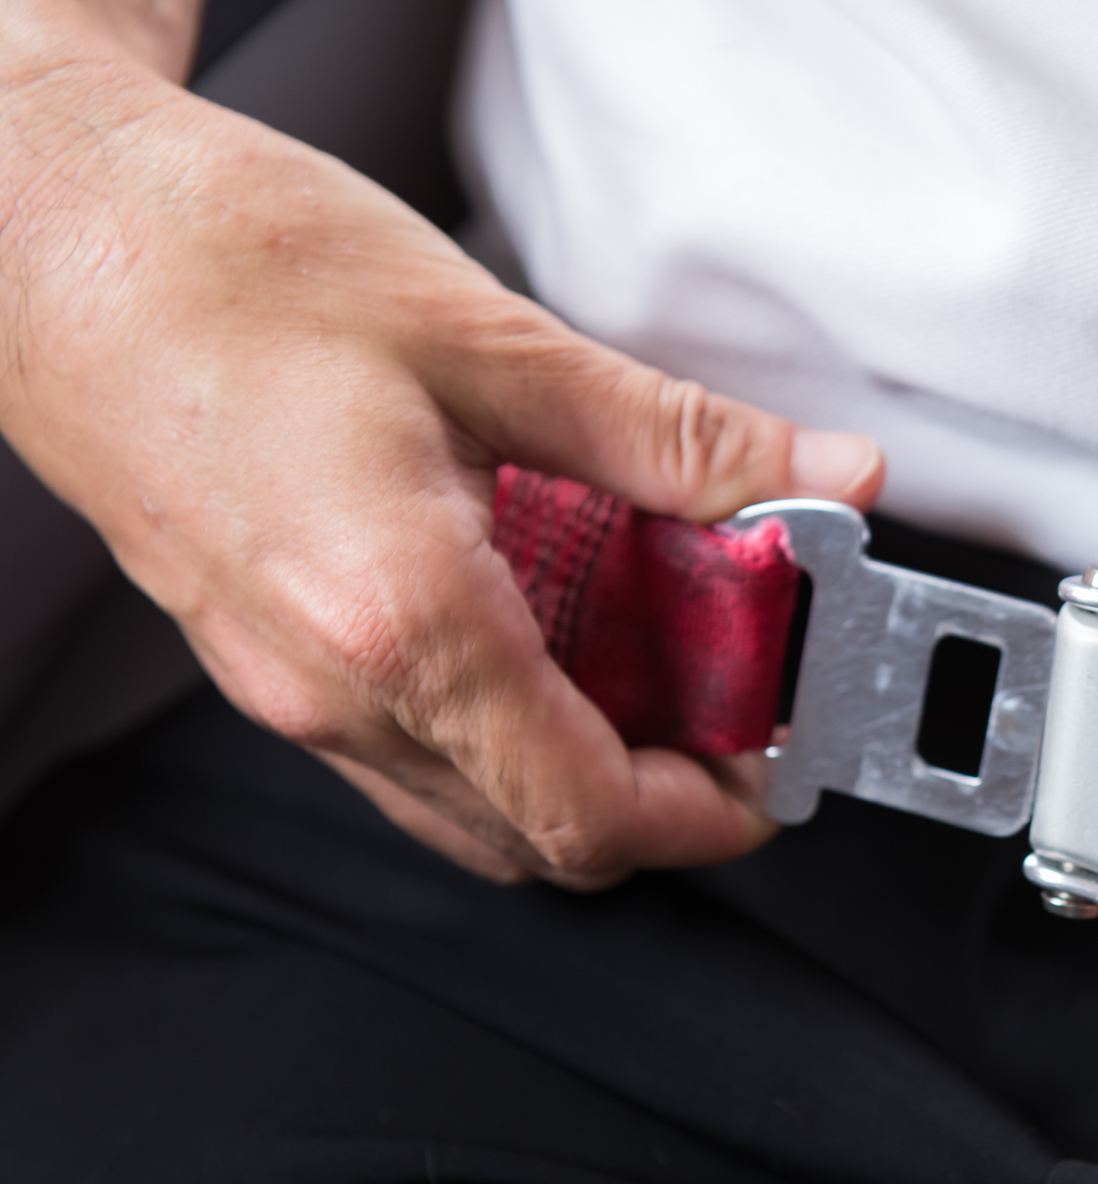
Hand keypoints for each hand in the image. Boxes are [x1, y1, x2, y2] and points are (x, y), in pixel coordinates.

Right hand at [0, 6, 880, 885]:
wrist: (40, 228)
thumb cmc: (220, 262)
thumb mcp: (494, 341)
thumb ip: (677, 439)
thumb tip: (818, 482)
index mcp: (400, 622)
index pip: (590, 813)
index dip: (712, 815)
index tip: (775, 767)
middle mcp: (330, 688)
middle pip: (538, 838)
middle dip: (661, 795)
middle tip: (733, 699)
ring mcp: (281, 686)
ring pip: (468, 808)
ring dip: (581, 765)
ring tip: (654, 656)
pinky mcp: (258, 654)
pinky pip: (407, 748)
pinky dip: (504, 723)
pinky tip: (547, 619)